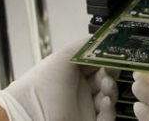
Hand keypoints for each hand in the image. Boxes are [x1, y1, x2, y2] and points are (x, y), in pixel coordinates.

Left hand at [0, 39, 118, 120]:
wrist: (32, 114)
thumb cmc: (41, 86)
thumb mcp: (63, 57)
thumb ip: (83, 45)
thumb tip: (100, 37)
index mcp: (73, 73)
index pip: (97, 64)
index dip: (107, 59)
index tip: (116, 54)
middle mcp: (80, 90)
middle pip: (106, 80)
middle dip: (111, 74)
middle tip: (110, 70)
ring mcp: (85, 108)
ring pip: (109, 98)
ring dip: (111, 90)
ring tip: (105, 85)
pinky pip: (107, 117)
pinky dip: (110, 109)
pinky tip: (105, 101)